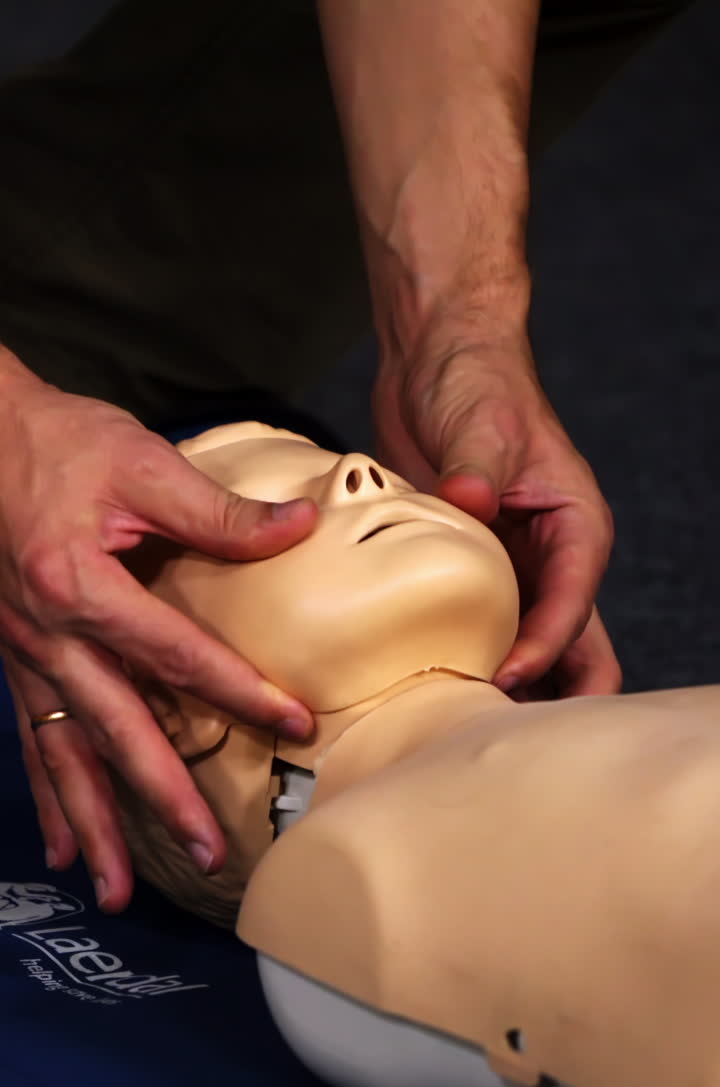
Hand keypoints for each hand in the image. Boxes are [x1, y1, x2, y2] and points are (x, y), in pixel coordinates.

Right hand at [0, 351, 316, 910]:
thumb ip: (218, 510)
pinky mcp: (14, 657)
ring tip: (118, 892)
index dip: (242, 692)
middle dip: (163, 797)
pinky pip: (30, 740)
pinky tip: (60, 847)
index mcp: (83, 587)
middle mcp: (49, 636)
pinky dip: (46, 796)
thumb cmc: (56, 443)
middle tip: (209, 853)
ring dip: (94, 824)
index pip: (179, 657)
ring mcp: (25, 654)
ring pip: (64, 755)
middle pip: (117, 731)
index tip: (294, 725)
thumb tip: (301, 526)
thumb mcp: (139, 462)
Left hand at [373, 331, 619, 696]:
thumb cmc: (476, 380)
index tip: (504, 677)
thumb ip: (475, 470)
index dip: (544, 648)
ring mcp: (511, 571)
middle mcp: (552, 559)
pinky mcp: (469, 571)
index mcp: (576, 527)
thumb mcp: (480, 422)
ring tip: (461, 726)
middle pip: (574, 651)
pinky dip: (464, 661)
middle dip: (548, 696)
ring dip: (506, 690)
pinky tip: (431, 691)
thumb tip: (470, 503)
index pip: (573, 605)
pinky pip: (476, 631)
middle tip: (495, 729)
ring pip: (526, 652)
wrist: (436, 357)